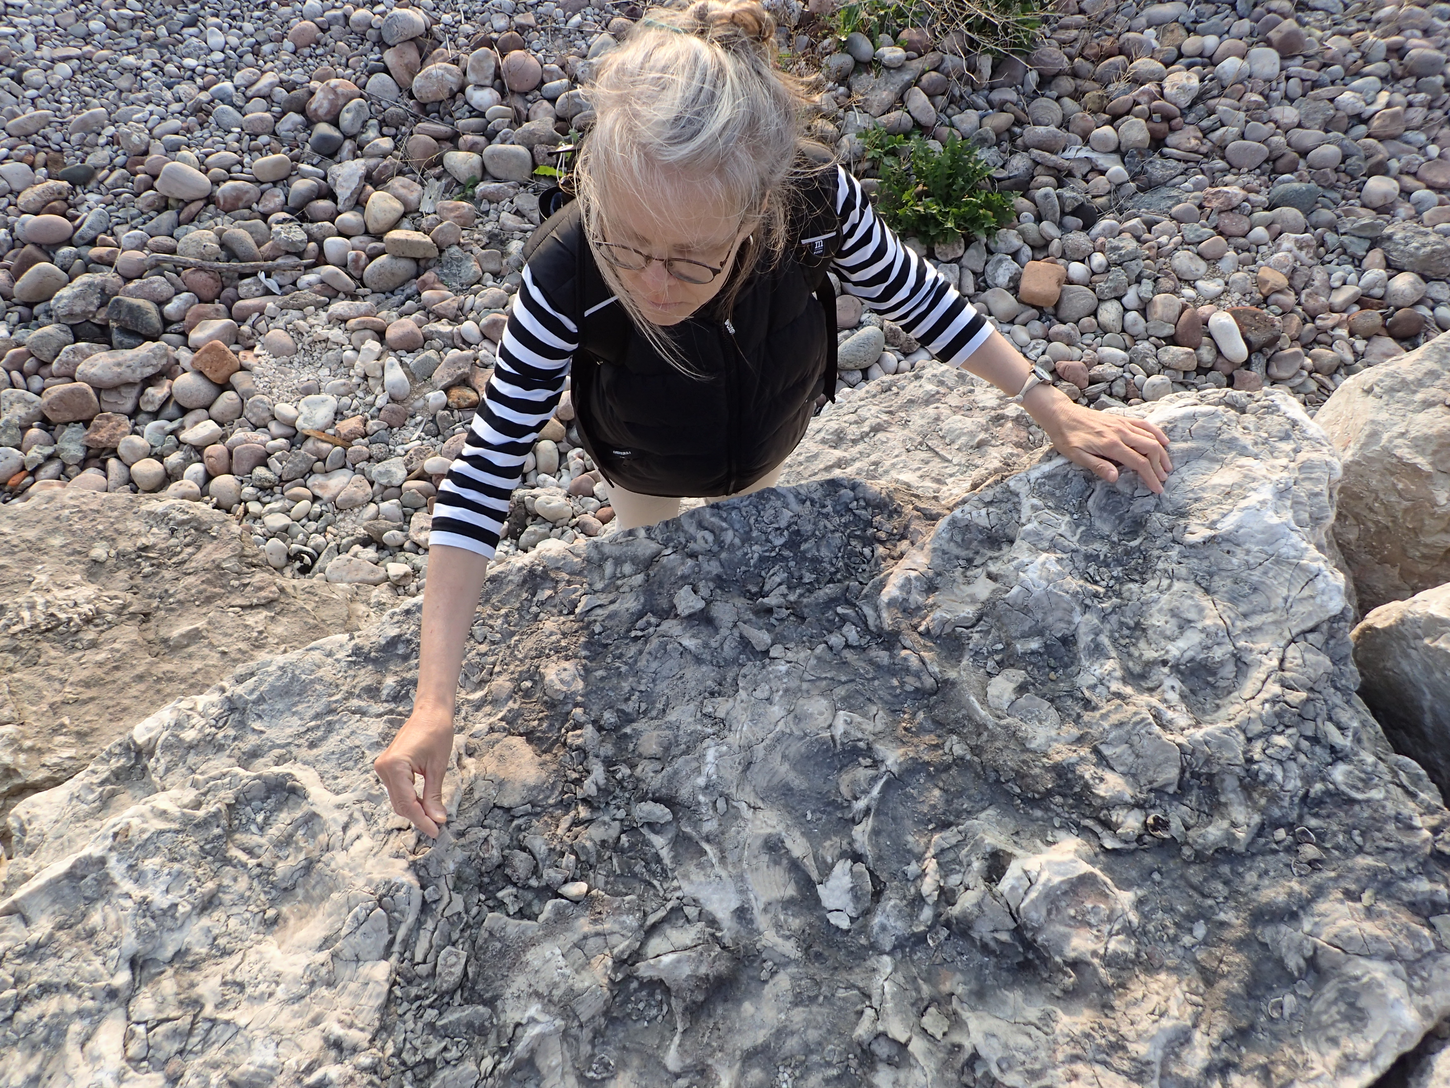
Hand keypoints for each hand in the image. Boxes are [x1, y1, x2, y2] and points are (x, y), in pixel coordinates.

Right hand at [373, 706, 454, 837]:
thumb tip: (437, 820)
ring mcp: (383, 767)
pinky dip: (410, 798)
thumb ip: (434, 796)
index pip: (407, 803)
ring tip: (433, 818)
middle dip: (418, 817)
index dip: (422, 820)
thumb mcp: (438, 768)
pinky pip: (398, 790)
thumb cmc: (437, 733)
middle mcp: (383, 768)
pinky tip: (425, 804)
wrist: (431, 712)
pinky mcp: (388, 766)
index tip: (435, 831)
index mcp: (394, 766)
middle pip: (400, 804)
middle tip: (437, 828)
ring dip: (414, 809)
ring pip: (398, 799)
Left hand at [1031, 390, 1172, 494]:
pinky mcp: (1121, 419)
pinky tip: (1163, 441)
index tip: (1157, 489)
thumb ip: (1098, 466)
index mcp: (1111, 445)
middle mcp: (1120, 433)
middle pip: (1150, 449)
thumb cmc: (1066, 437)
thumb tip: (1115, 478)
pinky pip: (1144, 425)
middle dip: (1159, 466)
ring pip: (1150, 437)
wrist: (1061, 414)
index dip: (1150, 477)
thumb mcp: (1076, 456)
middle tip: (1163, 479)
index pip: (1139, 463)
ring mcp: (1122, 424)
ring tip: (1166, 466)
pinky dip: (1157, 433)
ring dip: (1161, 452)